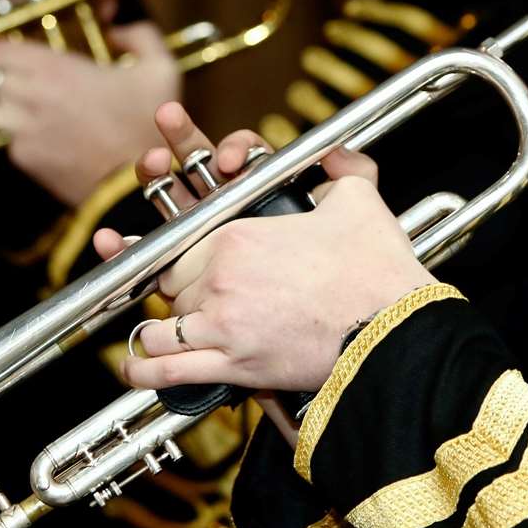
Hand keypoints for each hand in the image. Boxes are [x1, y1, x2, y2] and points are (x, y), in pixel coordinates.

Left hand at [0, 23, 179, 204]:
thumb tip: (118, 26)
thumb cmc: (148, 125)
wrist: (135, 182)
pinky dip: (4, 132)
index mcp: (57, 67)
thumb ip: (140, 35)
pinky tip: (12, 131)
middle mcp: (30, 94)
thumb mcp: (160, 70)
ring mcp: (21, 128)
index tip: (6, 51)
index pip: (1, 46)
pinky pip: (1, 138)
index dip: (0, 47)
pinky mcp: (22, 157)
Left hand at [96, 103, 433, 393]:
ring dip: (159, 331)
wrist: (393, 330)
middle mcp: (221, 277)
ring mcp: (223, 323)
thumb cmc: (376, 270)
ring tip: (156, 336)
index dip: (184, 255)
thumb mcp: (358, 200)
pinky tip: (134, 369)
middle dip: (179, 293)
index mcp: (238, 235)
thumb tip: (334, 156)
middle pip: (173, 285)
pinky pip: (172, 371)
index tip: (187, 263)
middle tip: (195, 302)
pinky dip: (147, 371)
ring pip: (165, 326)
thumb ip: (339, 168)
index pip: (184, 243)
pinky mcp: (234, 366)